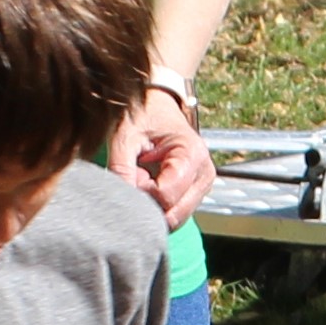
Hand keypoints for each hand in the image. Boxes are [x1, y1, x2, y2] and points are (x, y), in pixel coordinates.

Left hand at [114, 84, 211, 225]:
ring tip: (145, 177)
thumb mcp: (125, 137)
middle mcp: (204, 173)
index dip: (142, 192)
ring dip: (154, 205)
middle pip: (174, 213)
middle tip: (137, 176)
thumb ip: (121, 169)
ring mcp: (203, 185)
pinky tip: (151, 183)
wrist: (156, 107)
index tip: (133, 172)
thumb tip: (123, 201)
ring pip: (175, 217)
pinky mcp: (197, 192)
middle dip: (149, 203)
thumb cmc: (143, 116)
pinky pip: (176, 212)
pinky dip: (159, 205)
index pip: (166, 196)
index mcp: (192, 154)